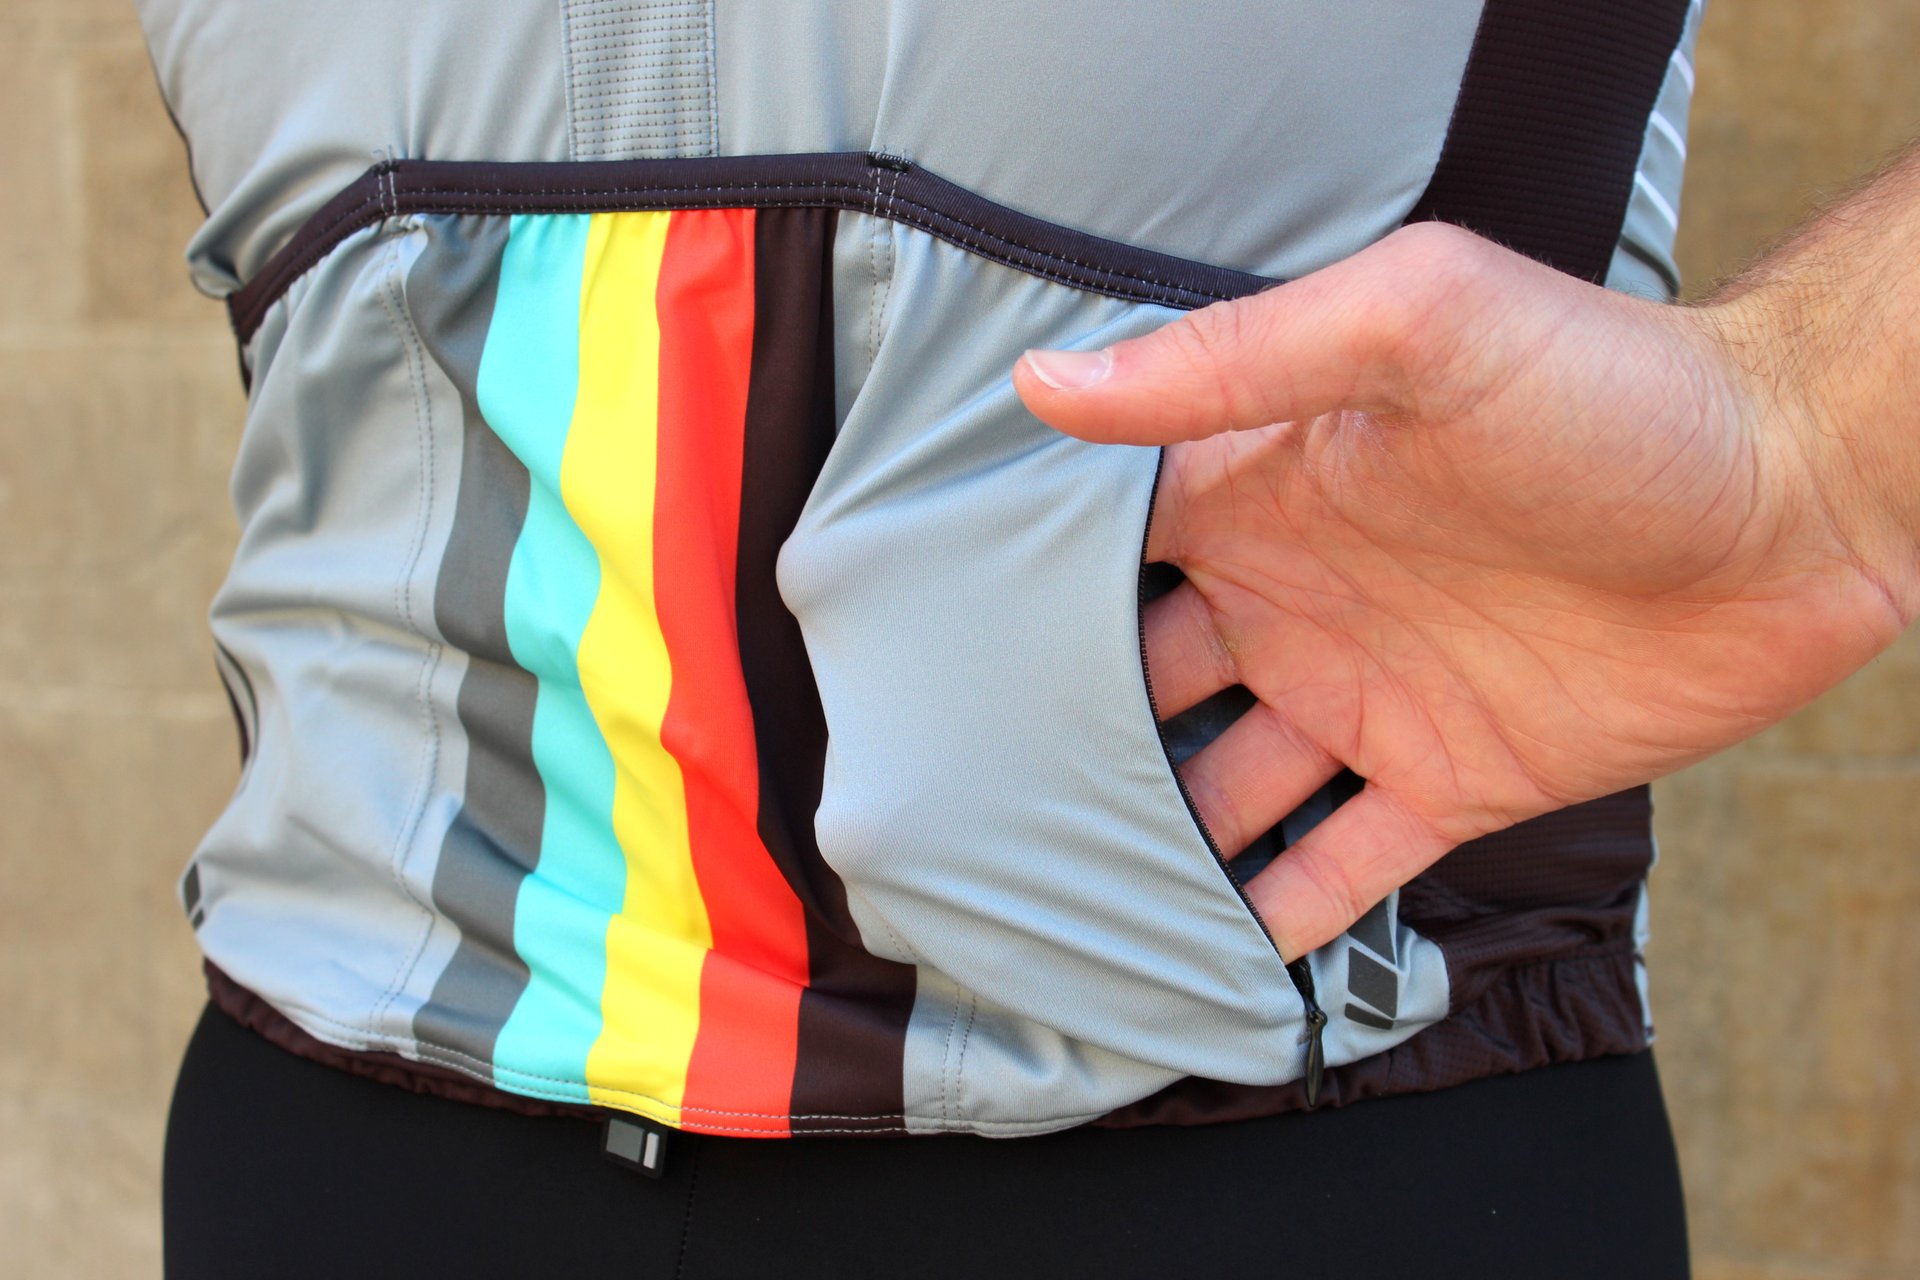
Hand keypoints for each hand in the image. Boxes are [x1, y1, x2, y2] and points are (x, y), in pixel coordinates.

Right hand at [1014, 221, 1910, 958]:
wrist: (1798, 499)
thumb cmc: (1616, 390)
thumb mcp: (1418, 331)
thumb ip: (1237, 361)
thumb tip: (1047, 385)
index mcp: (1263, 491)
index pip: (1101, 549)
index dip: (1015, 599)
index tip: (924, 660)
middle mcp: (1294, 598)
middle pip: (1139, 687)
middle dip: (1061, 741)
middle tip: (964, 814)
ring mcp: (1364, 699)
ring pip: (1222, 794)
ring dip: (1151, 844)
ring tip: (1055, 907)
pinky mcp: (1448, 784)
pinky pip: (1338, 868)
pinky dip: (1274, 919)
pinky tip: (1208, 966)